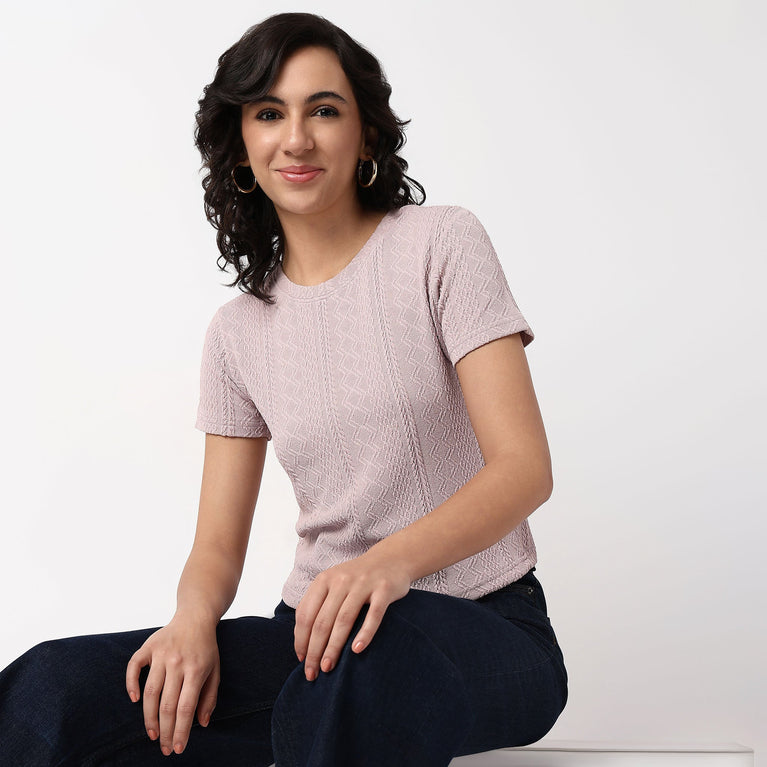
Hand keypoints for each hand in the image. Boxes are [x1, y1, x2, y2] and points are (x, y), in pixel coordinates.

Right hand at [125, 613, 219, 755]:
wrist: (196, 616)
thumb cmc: (206, 647)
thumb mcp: (216, 670)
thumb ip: (210, 697)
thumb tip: (201, 724)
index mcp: (197, 669)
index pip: (186, 707)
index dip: (181, 731)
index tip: (177, 748)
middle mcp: (178, 662)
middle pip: (167, 704)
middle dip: (164, 731)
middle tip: (163, 748)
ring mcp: (162, 653)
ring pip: (150, 692)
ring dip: (149, 717)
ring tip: (152, 734)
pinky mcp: (149, 646)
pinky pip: (134, 666)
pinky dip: (130, 683)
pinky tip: (134, 700)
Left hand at [293, 551, 410, 681]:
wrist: (392, 558)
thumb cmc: (358, 578)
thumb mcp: (334, 584)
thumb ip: (318, 604)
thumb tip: (303, 641)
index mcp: (325, 579)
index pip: (306, 614)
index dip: (301, 639)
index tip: (301, 659)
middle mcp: (342, 580)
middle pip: (323, 620)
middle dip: (314, 650)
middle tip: (312, 673)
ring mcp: (363, 584)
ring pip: (344, 619)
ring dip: (334, 647)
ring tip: (328, 667)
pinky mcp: (384, 589)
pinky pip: (374, 615)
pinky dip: (365, 633)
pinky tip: (357, 650)